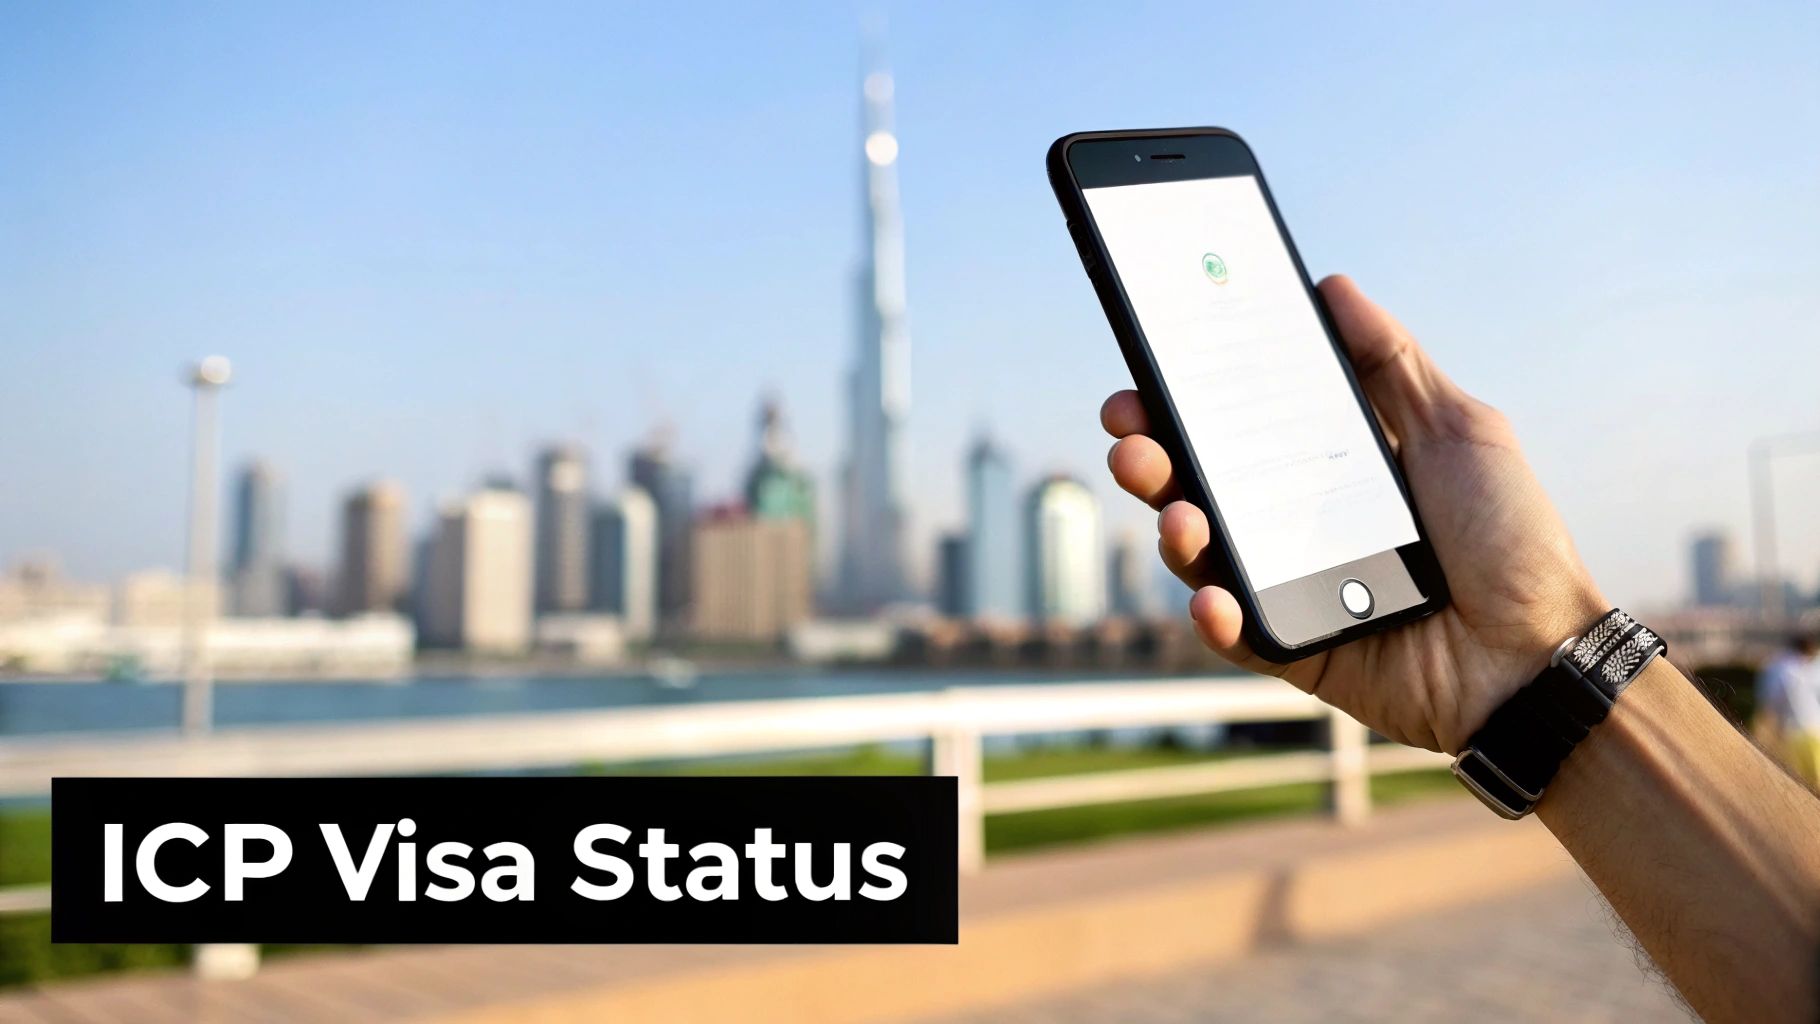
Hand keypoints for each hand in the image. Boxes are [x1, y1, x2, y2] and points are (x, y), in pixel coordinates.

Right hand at [1102, 275, 1606, 752]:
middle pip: (1199, 484)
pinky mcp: (1292, 648)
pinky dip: (1215, 616)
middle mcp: (1294, 523)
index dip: (1184, 399)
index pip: (1237, 425)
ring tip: (1175, 514)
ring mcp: (1288, 588)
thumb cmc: (1511, 539)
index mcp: (1326, 467)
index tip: (1148, 370)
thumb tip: (1333, 286)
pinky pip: (1235, 633)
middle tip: (1130, 436)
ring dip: (1174, 529)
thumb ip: (1393, 363)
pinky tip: (1213, 597)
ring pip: (1203, 555)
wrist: (1541, 654)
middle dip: (1152, 457)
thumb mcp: (1460, 430)